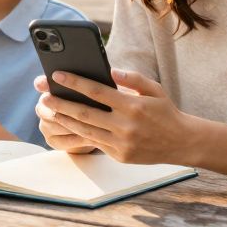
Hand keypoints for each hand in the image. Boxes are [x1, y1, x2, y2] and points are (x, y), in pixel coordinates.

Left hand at [36, 69, 191, 164]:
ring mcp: (121, 144)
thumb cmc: (165, 111)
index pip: (96, 91)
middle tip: (44, 96)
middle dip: (61, 104)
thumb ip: (132, 78)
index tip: (58, 75)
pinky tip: (68, 125)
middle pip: (85, 113)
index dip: (75, 82)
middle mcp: (125, 126)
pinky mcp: (120, 156)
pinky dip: (80, 133)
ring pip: (86, 131)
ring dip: (65, 120)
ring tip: (51, 111)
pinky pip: (95, 143)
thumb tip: (110, 70)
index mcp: (132, 106)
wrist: (182, 143)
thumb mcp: (154, 89)